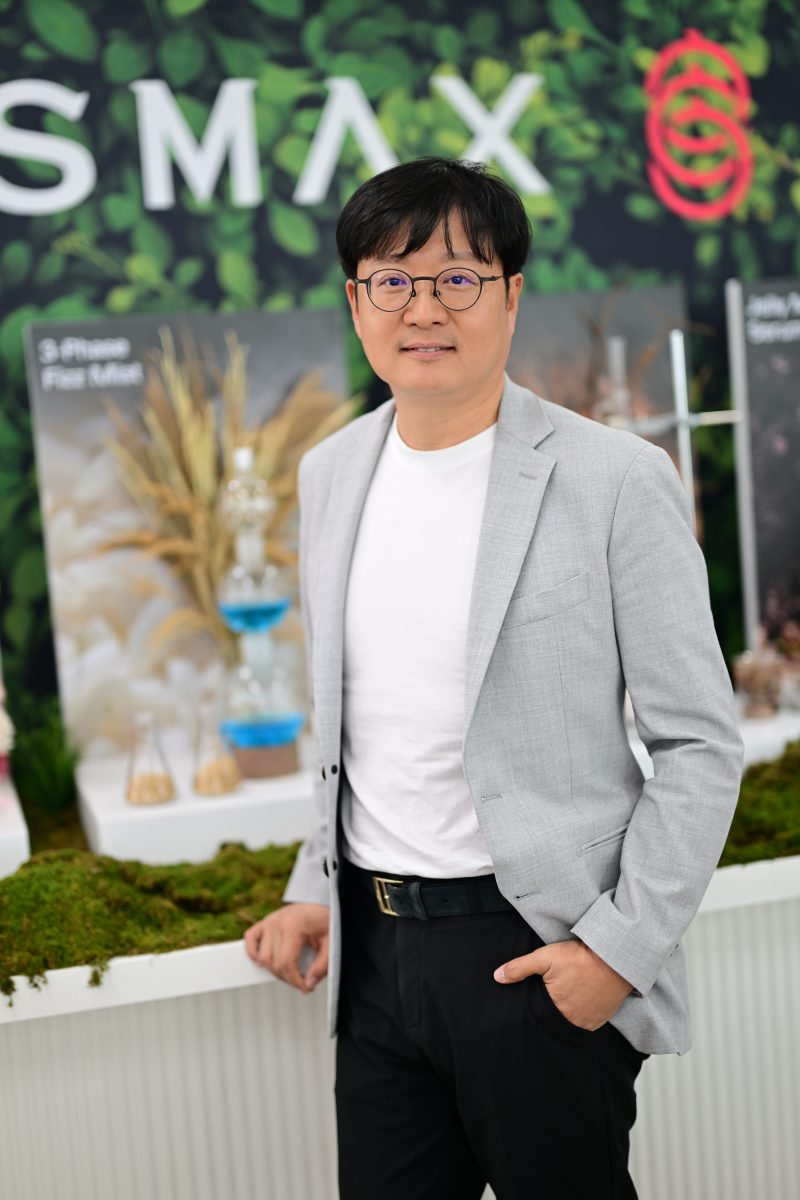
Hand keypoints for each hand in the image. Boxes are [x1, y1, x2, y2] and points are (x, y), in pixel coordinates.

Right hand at [244, 903, 329, 994]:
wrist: (321, 901)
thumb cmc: (326, 919)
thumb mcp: (331, 942)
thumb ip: (322, 965)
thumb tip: (308, 983)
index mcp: (293, 926)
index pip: (286, 963)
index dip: (295, 981)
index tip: (306, 987)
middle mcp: (277, 923)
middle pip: (273, 963)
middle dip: (287, 978)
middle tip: (302, 980)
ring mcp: (268, 921)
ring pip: (260, 957)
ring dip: (273, 969)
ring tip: (289, 971)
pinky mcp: (264, 922)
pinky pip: (250, 940)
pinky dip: (254, 953)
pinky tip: (267, 960)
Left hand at [493, 937, 632, 1030]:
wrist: (615, 957)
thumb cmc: (579, 957)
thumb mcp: (545, 958)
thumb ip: (519, 968)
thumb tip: (496, 977)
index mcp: (557, 1010)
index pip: (541, 1012)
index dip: (541, 1000)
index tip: (545, 988)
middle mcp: (575, 1021)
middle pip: (558, 1016)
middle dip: (556, 1005)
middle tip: (561, 988)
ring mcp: (592, 1021)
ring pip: (575, 1018)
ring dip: (572, 1008)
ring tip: (573, 990)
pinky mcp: (605, 1016)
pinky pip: (590, 1018)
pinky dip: (586, 1009)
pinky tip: (585, 994)